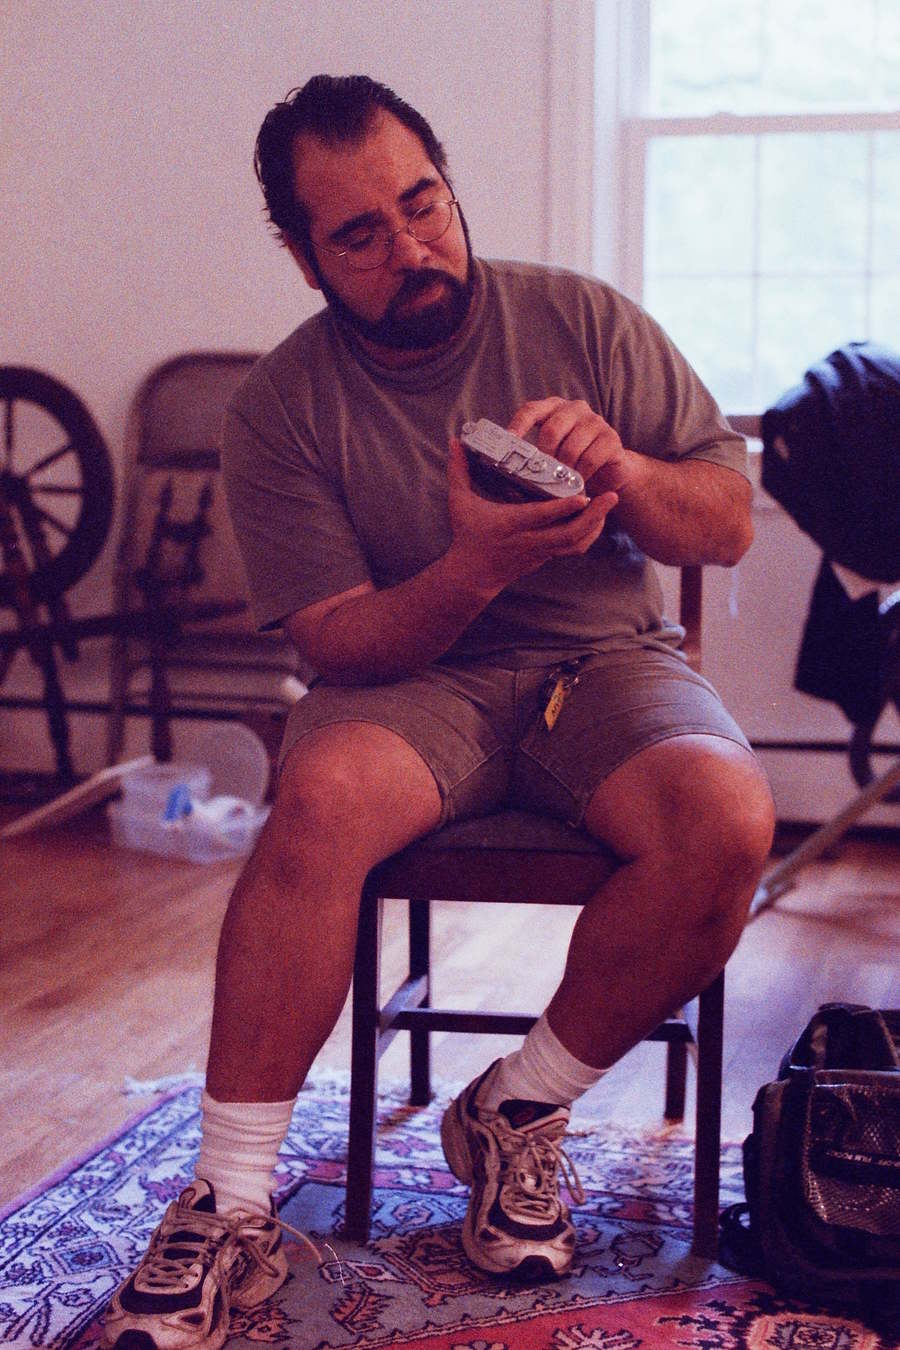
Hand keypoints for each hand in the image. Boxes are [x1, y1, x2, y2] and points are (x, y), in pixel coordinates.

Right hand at [446, 439, 617, 592]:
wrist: (472, 575)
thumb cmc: (467, 535)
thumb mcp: (459, 502)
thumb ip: (459, 470)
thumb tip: (454, 441)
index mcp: (510, 523)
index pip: (541, 515)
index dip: (563, 507)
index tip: (583, 494)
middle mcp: (529, 539)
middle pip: (568, 532)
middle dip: (593, 516)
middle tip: (611, 496)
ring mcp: (540, 551)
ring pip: (575, 543)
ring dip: (596, 524)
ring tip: (609, 503)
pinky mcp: (545, 557)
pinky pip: (573, 548)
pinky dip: (588, 535)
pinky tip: (597, 519)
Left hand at [508, 397, 647, 498]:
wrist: (609, 471)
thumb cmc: (572, 461)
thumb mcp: (550, 452)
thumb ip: (533, 451)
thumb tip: (505, 466)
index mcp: (554, 408)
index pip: (531, 410)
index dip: (518, 425)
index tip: (508, 442)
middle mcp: (575, 409)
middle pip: (551, 430)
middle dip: (544, 457)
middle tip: (542, 474)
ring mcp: (595, 421)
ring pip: (570, 448)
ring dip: (563, 470)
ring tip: (560, 482)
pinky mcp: (611, 438)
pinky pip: (589, 459)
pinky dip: (580, 475)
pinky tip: (577, 483)